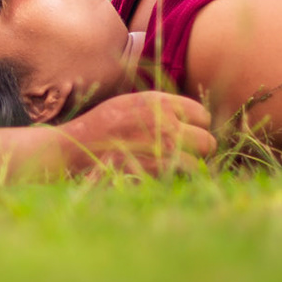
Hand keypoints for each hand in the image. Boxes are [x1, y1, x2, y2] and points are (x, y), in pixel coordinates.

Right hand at [56, 90, 215, 173]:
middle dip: (198, 150)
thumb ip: (159, 107)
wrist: (73, 149)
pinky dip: (179, 179)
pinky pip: (186, 175)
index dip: (195, 128)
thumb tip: (189, 119)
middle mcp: (165, 121)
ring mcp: (163, 146)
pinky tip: (163, 177)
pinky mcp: (158, 169)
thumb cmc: (100, 128)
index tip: (185, 136)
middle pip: (207, 140)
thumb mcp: (129, 103)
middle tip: (183, 156)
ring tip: (173, 169)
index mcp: (158, 102)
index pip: (202, 115)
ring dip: (190, 167)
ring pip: (200, 160)